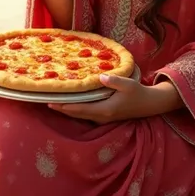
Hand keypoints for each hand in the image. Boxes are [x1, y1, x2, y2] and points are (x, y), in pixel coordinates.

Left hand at [48, 74, 164, 124]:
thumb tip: (100, 76)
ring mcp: (103, 118)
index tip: (52, 103)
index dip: (65, 107)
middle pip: (77, 114)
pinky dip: (76, 110)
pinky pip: (86, 114)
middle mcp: (102, 117)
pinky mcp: (104, 116)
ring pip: (81, 116)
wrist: (148, 104)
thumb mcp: (127, 84)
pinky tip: (71, 104)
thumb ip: (114, 81)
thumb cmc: (137, 92)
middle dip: (62, 109)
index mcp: (105, 109)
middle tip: (46, 102)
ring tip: (55, 103)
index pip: (80, 109)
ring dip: (68, 110)